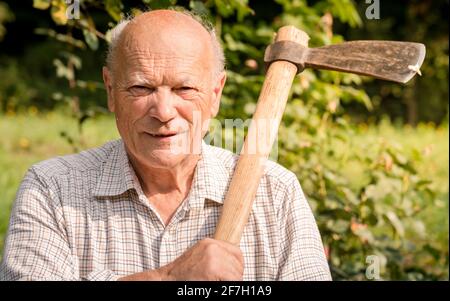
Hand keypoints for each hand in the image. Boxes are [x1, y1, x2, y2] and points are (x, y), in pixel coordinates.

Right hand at [119, 238, 243, 280]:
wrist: (165, 279)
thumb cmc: (183, 275)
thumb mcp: (200, 258)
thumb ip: (216, 257)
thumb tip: (235, 266)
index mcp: (210, 243)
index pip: (237, 253)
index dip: (236, 267)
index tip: (231, 276)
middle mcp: (213, 247)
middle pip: (238, 264)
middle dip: (235, 276)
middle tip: (222, 282)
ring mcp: (213, 257)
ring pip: (237, 274)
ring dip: (232, 282)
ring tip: (218, 284)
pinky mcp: (212, 269)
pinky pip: (232, 280)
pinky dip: (229, 285)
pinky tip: (217, 286)